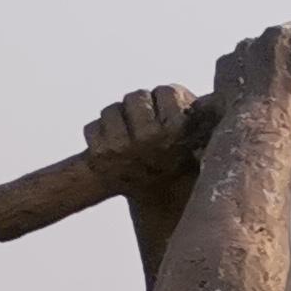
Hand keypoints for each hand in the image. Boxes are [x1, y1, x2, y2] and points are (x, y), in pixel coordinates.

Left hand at [81, 84, 196, 198]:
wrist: (161, 198)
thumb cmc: (180, 157)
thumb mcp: (198, 134)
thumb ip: (199, 108)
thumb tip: (197, 92)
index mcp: (176, 130)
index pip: (166, 92)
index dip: (166, 101)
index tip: (169, 117)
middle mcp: (148, 138)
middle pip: (136, 97)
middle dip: (141, 107)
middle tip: (147, 127)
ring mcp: (121, 148)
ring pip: (111, 110)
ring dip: (118, 120)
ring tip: (130, 139)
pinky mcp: (98, 157)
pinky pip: (91, 128)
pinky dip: (100, 136)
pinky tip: (115, 151)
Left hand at [210, 20, 290, 148]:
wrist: (267, 133)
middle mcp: (280, 33)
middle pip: (290, 40)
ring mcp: (249, 46)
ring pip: (262, 52)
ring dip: (268, 68)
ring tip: (275, 99)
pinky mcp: (227, 63)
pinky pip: (237, 69)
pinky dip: (244, 81)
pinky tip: (255, 102)